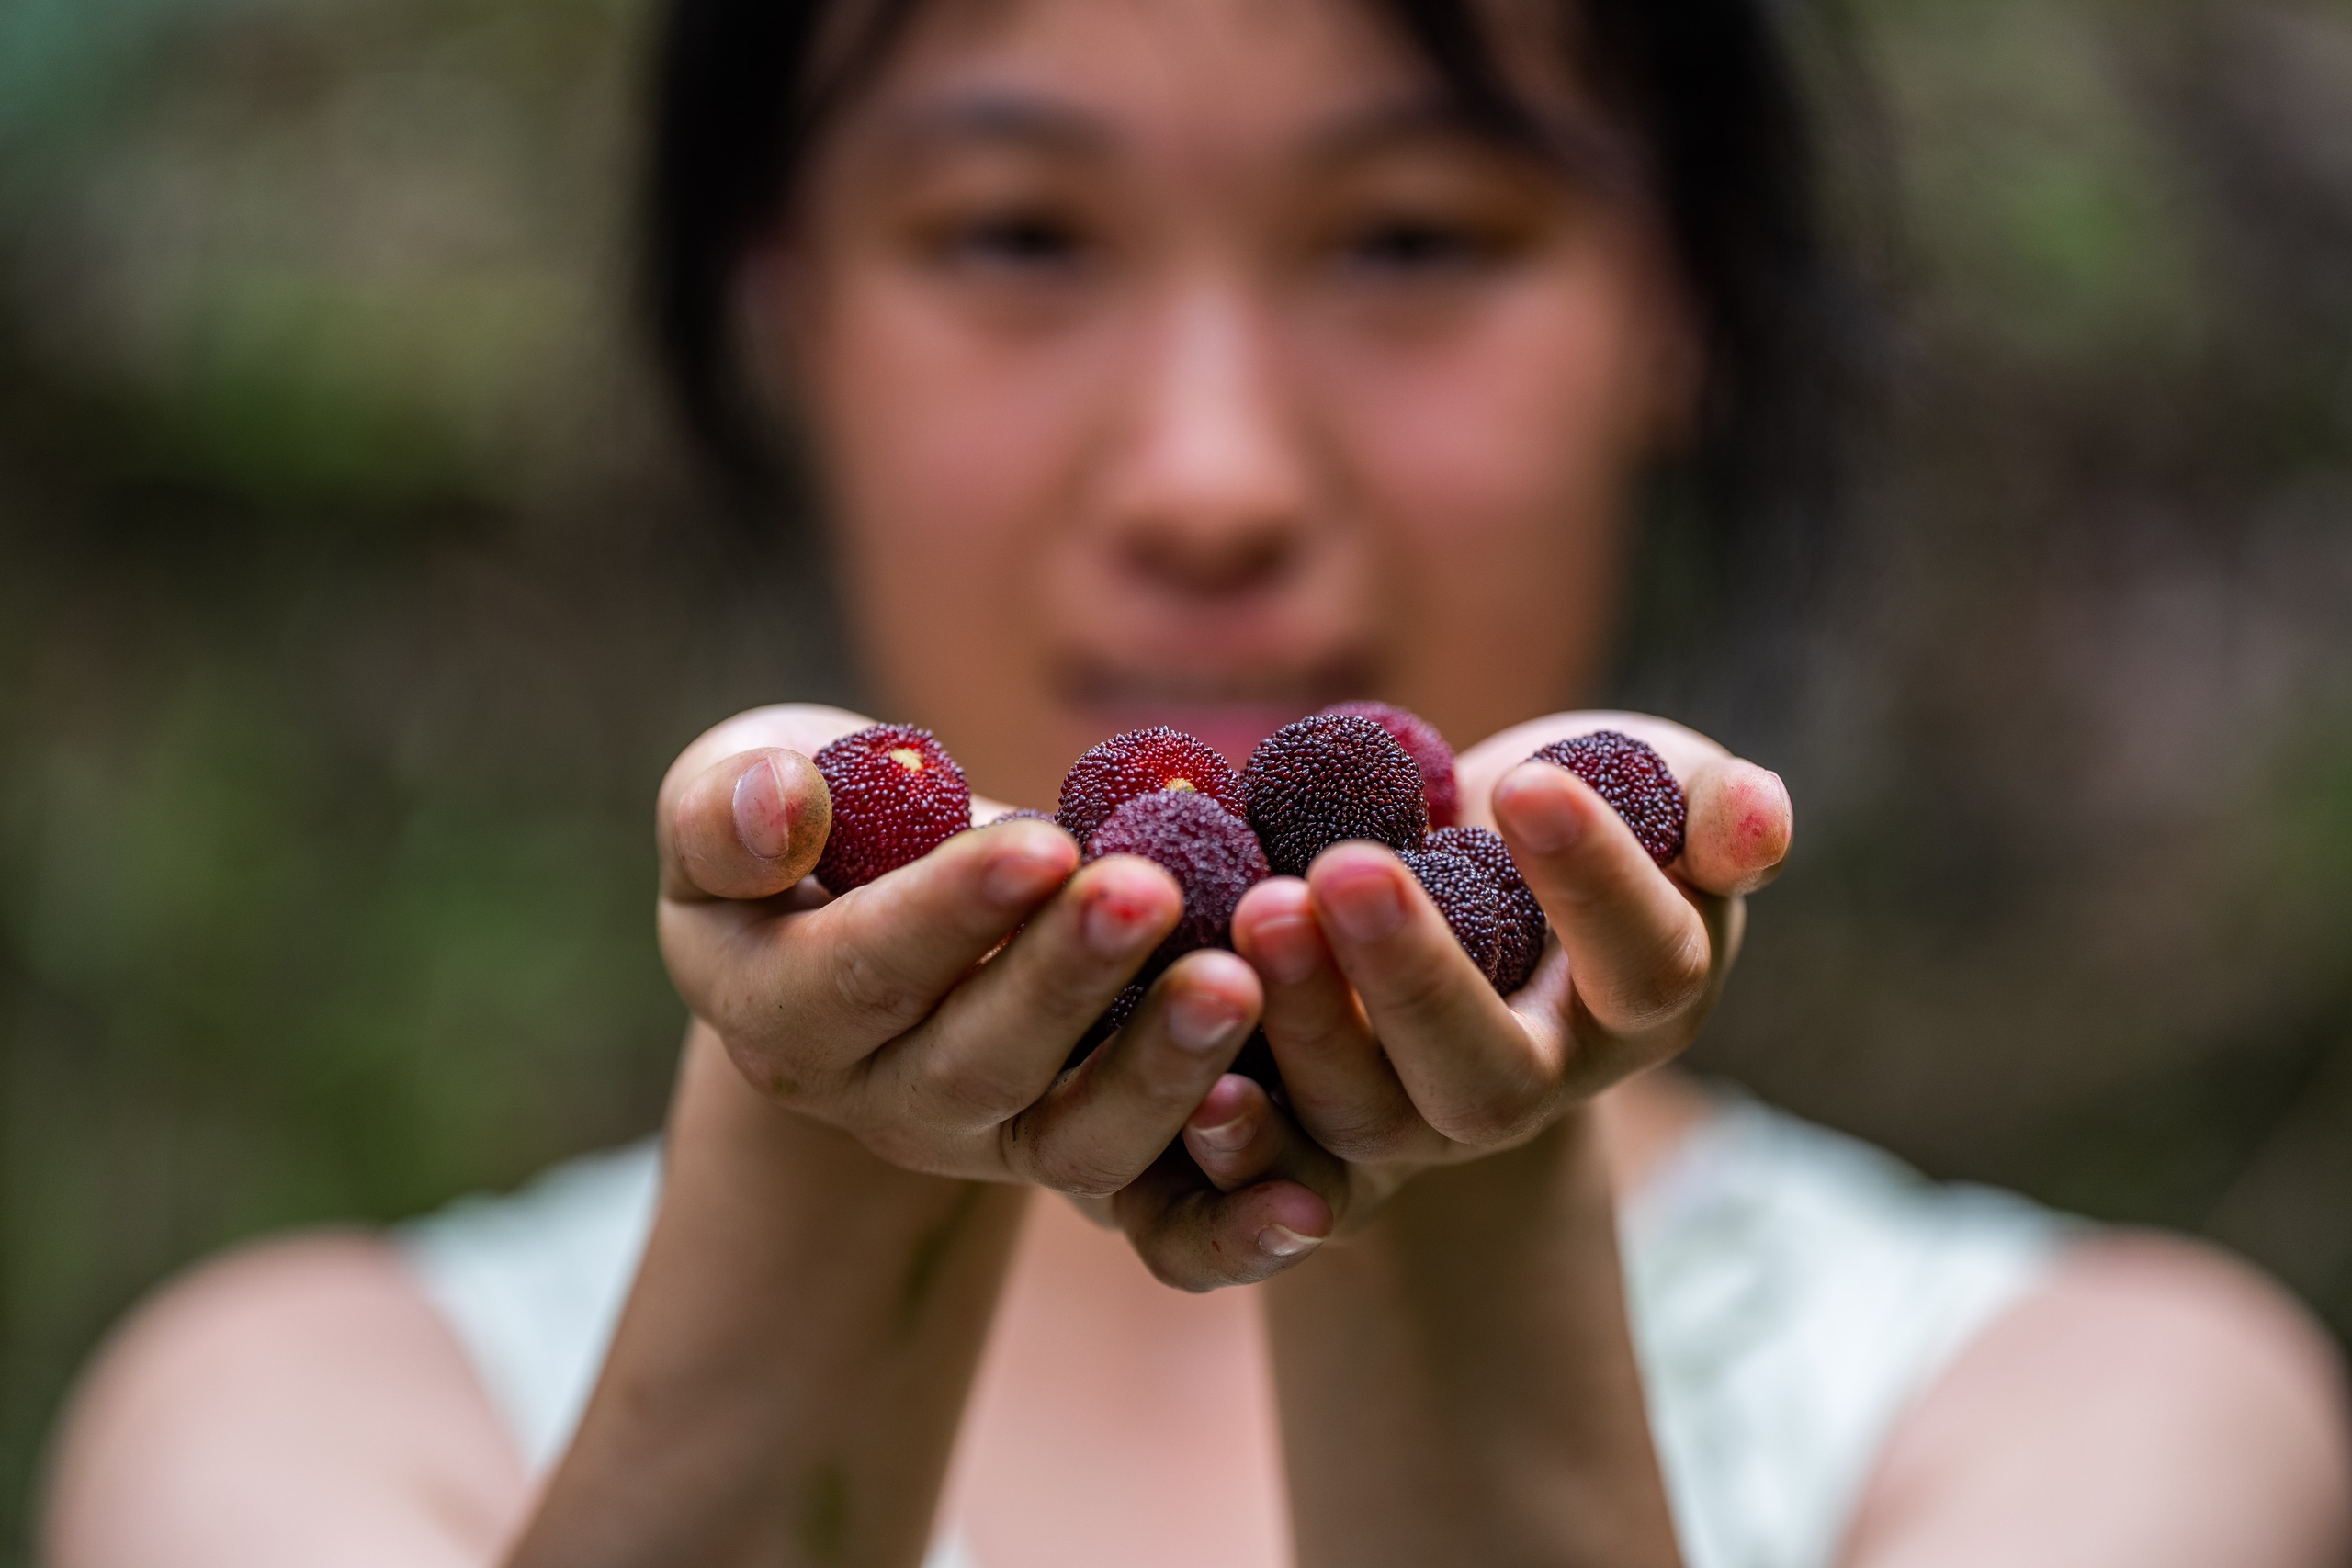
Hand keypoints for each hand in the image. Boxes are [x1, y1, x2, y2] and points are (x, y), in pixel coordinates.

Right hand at [655, 706, 1317, 1245]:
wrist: (866, 900)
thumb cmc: (801, 824)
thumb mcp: (726, 800)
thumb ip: (726, 812)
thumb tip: (778, 808)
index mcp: (780, 1015)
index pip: (861, 972)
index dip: (949, 914)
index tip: (1041, 844)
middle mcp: (882, 1100)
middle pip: (977, 1062)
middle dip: (1065, 978)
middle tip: (1148, 892)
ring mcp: (989, 1135)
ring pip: (1077, 1139)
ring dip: (1159, 1068)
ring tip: (1238, 982)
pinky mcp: (1080, 1144)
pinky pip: (1157, 1186)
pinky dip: (1230, 1197)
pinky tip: (1308, 1185)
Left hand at [1111, 711, 1790, 1287]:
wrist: (1462, 863)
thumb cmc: (1574, 805)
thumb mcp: (1656, 783)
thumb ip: (1708, 805)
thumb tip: (1761, 827)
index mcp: (1642, 1001)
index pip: (1641, 961)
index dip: (1595, 882)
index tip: (1529, 784)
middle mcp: (1540, 1080)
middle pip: (1490, 1074)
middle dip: (1417, 977)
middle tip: (1348, 870)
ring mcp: (1427, 1117)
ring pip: (1375, 1114)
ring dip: (1309, 1022)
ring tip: (1260, 908)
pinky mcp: (1329, 1131)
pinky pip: (1284, 1162)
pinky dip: (1239, 1135)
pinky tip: (1193, 1067)